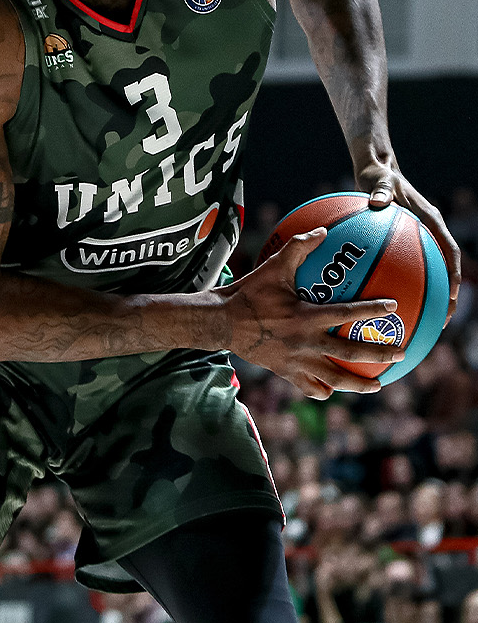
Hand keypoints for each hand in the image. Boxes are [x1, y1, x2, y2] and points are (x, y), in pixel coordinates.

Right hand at [220, 229, 403, 398]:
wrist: (221, 321)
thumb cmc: (248, 292)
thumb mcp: (272, 268)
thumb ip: (299, 249)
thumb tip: (322, 231)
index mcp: (306, 317)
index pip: (347, 313)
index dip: (372, 309)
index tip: (394, 307)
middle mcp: (305, 342)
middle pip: (350, 354)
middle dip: (379, 355)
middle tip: (401, 354)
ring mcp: (296, 360)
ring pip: (334, 378)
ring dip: (358, 383)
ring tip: (376, 386)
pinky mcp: (284, 372)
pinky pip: (308, 387)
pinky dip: (323, 391)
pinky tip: (332, 391)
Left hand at [359, 163, 461, 323]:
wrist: (376, 170)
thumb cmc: (378, 175)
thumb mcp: (379, 180)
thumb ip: (380, 190)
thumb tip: (377, 202)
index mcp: (429, 218)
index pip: (448, 248)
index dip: (453, 271)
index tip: (453, 292)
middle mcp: (428, 229)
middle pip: (444, 266)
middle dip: (448, 294)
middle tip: (444, 318)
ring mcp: (418, 236)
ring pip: (429, 269)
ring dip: (429, 293)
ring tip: (423, 319)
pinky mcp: (405, 240)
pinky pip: (405, 264)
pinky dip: (402, 280)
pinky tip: (386, 299)